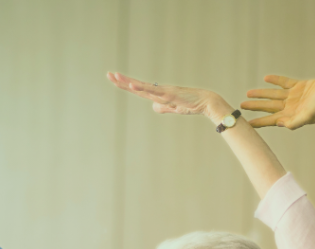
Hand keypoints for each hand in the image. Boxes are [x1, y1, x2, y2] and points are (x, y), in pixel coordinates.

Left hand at [106, 72, 228, 123]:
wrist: (206, 102)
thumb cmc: (191, 104)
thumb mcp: (173, 107)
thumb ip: (163, 107)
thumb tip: (154, 107)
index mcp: (158, 94)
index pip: (138, 89)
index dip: (125, 84)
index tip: (113, 78)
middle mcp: (159, 90)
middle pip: (137, 85)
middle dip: (122, 80)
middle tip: (108, 74)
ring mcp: (163, 91)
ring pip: (142, 87)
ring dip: (129, 82)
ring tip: (116, 77)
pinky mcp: (169, 94)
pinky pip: (153, 91)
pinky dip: (142, 88)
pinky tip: (133, 86)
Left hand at [240, 75, 314, 129]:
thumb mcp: (307, 116)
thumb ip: (294, 122)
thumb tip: (279, 124)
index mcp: (290, 115)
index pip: (270, 119)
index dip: (258, 121)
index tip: (246, 123)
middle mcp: (290, 107)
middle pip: (268, 106)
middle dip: (255, 106)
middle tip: (241, 106)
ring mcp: (293, 96)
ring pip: (273, 95)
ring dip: (261, 94)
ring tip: (248, 93)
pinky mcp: (299, 86)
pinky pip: (284, 83)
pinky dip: (276, 81)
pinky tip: (266, 78)